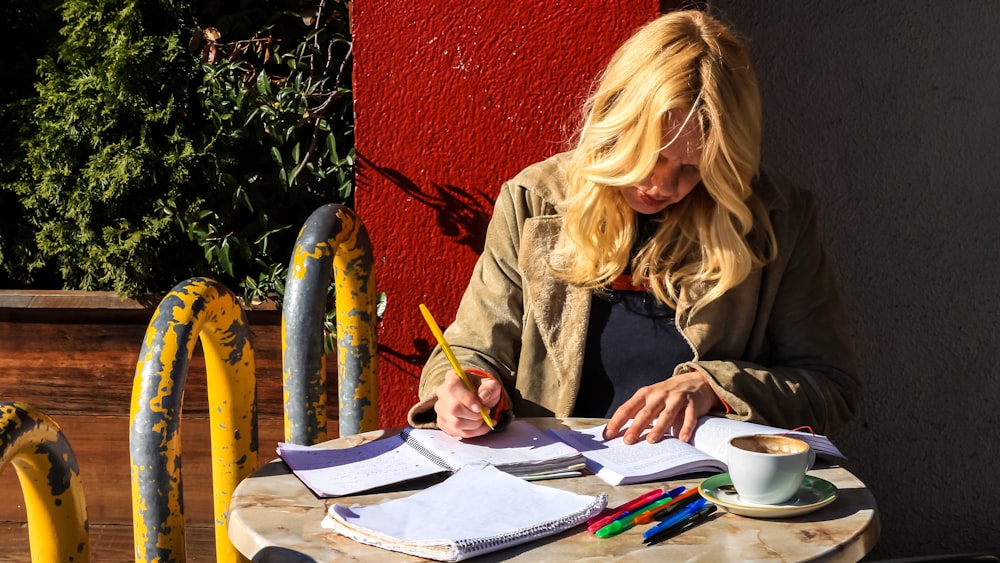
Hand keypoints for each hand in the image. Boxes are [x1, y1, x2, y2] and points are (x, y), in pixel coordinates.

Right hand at [433, 371, 502, 437]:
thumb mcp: (491, 385)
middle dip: (474, 415)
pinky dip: (473, 432)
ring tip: (483, 418)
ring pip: (455, 423)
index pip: (453, 387)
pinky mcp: (443, 423)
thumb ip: (490, 389)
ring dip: (475, 425)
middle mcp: (442, 393)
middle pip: (454, 409)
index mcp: (452, 378)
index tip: (479, 407)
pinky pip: (457, 433)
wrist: (479, 398)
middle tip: (486, 412)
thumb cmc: (483, 389)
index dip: (467, 399)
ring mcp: (441, 409)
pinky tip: (481, 426)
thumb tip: (483, 397)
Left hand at [603, 370, 722, 444]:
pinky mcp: (692, 404)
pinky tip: (682, 439)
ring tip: (651, 441)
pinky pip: (689, 417)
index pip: (627, 408)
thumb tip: (619, 432)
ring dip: (658, 428)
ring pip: (666, 415)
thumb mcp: (650, 398)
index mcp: (645, 394)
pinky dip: (686, 428)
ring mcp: (676, 398)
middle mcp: (659, 395)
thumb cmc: (667, 395)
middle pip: (646, 413)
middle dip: (636, 427)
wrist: (695, 381)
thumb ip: (637, 412)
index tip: (608, 435)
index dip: (617, 422)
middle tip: (628, 441)